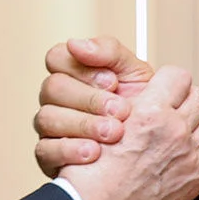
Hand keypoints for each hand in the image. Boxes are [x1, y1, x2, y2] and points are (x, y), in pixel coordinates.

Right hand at [35, 36, 156, 176]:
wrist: (153, 152)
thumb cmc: (142, 110)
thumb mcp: (135, 74)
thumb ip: (110, 52)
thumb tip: (77, 43)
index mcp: (75, 73)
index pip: (57, 57)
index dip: (83, 68)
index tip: (112, 82)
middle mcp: (58, 99)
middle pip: (52, 87)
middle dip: (90, 99)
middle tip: (121, 111)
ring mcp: (51, 127)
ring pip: (47, 117)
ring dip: (84, 124)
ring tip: (114, 133)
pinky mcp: (49, 156)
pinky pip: (45, 150)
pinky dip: (71, 150)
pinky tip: (94, 152)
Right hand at [58, 66, 198, 199]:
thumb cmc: (91, 171)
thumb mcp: (101, 119)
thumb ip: (130, 99)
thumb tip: (148, 85)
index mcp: (150, 112)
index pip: (178, 75)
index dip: (169, 79)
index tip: (163, 86)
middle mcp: (175, 131)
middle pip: (198, 96)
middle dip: (185, 97)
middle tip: (172, 105)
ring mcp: (190, 156)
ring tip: (184, 121)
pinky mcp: (197, 179)